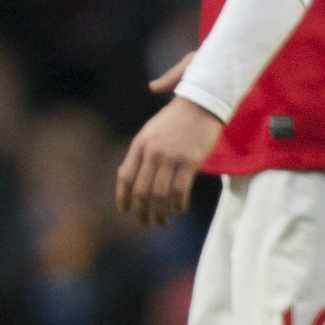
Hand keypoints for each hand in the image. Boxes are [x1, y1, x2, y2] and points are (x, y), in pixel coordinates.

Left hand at [115, 57, 222, 225]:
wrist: (201, 103)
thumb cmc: (177, 118)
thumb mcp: (151, 131)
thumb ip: (141, 151)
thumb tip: (132, 170)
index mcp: (138, 144)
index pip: (125, 176)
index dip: (123, 196)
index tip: (125, 210)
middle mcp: (150, 152)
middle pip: (141, 190)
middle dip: (141, 210)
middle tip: (145, 222)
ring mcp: (169, 157)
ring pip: (159, 194)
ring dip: (160, 212)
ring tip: (162, 221)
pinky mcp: (189, 162)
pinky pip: (179, 190)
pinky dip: (177, 204)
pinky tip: (179, 209)